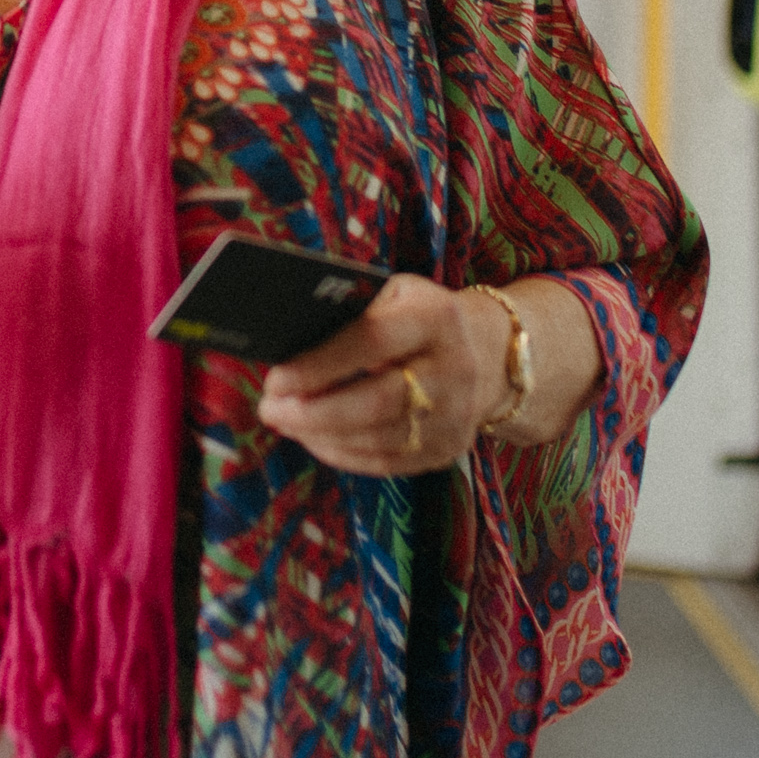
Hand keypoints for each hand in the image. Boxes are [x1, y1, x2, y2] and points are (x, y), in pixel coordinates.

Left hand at [257, 273, 496, 475]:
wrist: (489, 355)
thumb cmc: (419, 317)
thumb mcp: (396, 295)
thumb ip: (352, 313)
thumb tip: (286, 341)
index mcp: (436, 317)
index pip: (374, 341)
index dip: (321, 364)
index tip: (276, 377)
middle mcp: (454, 369)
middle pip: (375, 402)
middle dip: (313, 411)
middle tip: (269, 407)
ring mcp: (455, 416)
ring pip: (376, 439)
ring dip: (319, 435)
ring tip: (283, 420)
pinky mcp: (447, 450)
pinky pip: (385, 462)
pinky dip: (341, 453)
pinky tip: (313, 438)